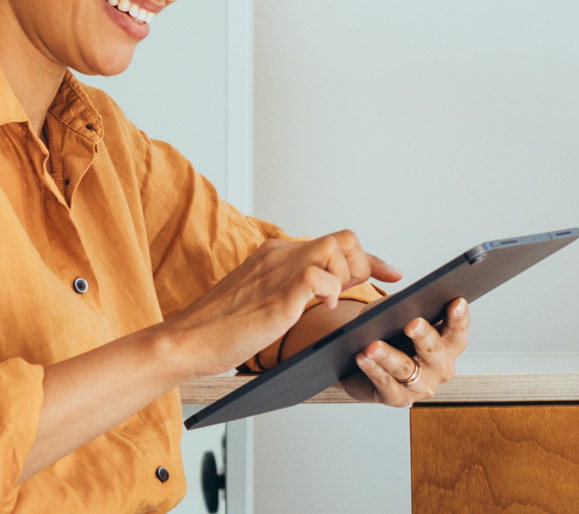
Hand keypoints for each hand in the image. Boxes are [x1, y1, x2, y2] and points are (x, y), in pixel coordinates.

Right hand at [159, 230, 400, 378]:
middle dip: (363, 265)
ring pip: (335, 247)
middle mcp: (280, 255)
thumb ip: (290, 290)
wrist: (187, 340)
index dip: (369, 257)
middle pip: (342, 238)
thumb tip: (322, 295)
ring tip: (335, 300)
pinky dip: (330, 290)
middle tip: (361, 291)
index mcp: (276, 254)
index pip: (333, 242)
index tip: (391, 273)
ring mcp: (278, 271)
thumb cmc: (221, 329)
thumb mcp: (262, 300)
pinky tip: (324, 306)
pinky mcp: (277, 295)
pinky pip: (319, 276)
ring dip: (348, 274)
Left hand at [342, 298, 468, 406]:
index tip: (457, 302)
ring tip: (373, 345)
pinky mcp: (399, 399)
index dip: (459, 316)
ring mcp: (422, 386)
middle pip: (433, 350)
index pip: (457, 329)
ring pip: (406, 368)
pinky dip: (373, 369)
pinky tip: (362, 357)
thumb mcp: (396, 315)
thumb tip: (397, 307)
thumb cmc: (387, 333)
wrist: (365, 367)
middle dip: (424, 336)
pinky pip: (385, 383)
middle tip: (413, 324)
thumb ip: (403, 309)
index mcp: (448, 344)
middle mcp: (441, 368)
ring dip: (389, 355)